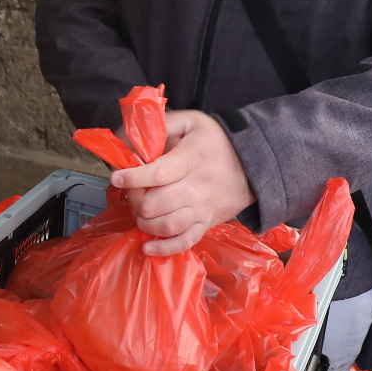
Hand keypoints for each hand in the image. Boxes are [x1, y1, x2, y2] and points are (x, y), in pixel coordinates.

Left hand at [109, 109, 255, 256]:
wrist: (254, 164)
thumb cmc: (217, 141)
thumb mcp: (192, 121)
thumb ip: (161, 124)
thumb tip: (128, 136)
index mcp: (191, 159)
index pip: (158, 173)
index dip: (133, 178)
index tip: (117, 177)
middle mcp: (197, 188)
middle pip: (156, 204)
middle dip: (136, 199)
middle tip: (133, 192)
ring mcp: (202, 209)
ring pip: (166, 226)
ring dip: (144, 222)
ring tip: (141, 212)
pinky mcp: (206, 224)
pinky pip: (185, 243)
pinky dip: (164, 249)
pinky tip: (147, 247)